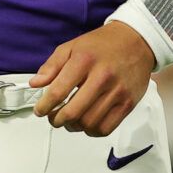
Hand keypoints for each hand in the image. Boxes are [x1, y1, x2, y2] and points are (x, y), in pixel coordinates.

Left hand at [29, 22, 154, 136]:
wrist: (136, 41)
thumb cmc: (103, 44)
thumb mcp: (72, 46)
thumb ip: (52, 66)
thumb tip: (36, 83)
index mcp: (84, 60)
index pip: (57, 91)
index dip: (44, 106)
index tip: (40, 110)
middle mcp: (102, 77)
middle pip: (73, 112)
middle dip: (57, 120)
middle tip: (53, 118)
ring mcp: (117, 92)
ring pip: (89, 123)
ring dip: (74, 127)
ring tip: (69, 120)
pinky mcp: (128, 103)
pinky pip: (106, 128)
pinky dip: (92, 131)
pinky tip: (87, 122)